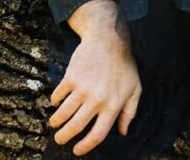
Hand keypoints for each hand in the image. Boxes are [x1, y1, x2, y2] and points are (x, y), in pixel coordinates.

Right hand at [49, 0, 140, 155]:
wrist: (109, 39)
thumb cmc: (124, 65)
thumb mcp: (135, 89)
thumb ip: (130, 112)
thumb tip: (123, 132)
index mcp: (113, 105)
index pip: (98, 134)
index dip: (85, 146)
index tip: (77, 150)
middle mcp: (97, 99)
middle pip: (75, 127)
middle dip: (64, 137)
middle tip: (60, 139)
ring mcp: (82, 89)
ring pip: (62, 114)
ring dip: (56, 122)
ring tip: (55, 124)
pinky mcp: (71, 77)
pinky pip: (57, 96)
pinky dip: (54, 101)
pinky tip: (57, 102)